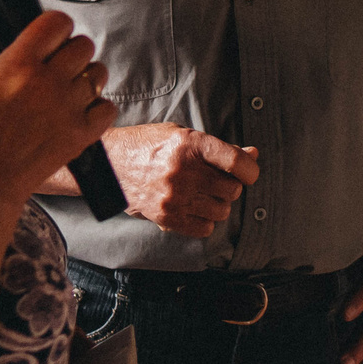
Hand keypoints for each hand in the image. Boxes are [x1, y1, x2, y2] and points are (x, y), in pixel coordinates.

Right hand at [0, 10, 116, 206]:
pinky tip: (81, 114)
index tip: (52, 36)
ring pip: (98, 73)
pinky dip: (98, 109)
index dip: (56, 28)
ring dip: (86, 78)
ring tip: (70, 91)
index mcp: (17, 64)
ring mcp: (67, 108)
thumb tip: (24, 57)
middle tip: (60, 66)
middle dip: (72, 52)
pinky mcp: (79, 135)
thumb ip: (7, 66)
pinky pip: (107, 108)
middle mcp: (47, 81)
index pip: (56, 23)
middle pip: (83, 45)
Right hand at [105, 123, 258, 238]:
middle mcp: (183, 171)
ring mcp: (174, 197)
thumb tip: (253, 155)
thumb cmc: (149, 145)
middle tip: (216, 180)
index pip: (236, 162)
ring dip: (218, 204)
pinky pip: (205, 228)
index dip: (250, 170)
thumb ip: (219, 148)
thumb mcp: (183, 135)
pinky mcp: (166, 217)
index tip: (248, 172)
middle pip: (232, 190)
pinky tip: (194, 207)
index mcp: (190, 144)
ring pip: (221, 211)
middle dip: (230, 186)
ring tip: (202, 193)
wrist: (109, 164)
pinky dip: (205, 220)